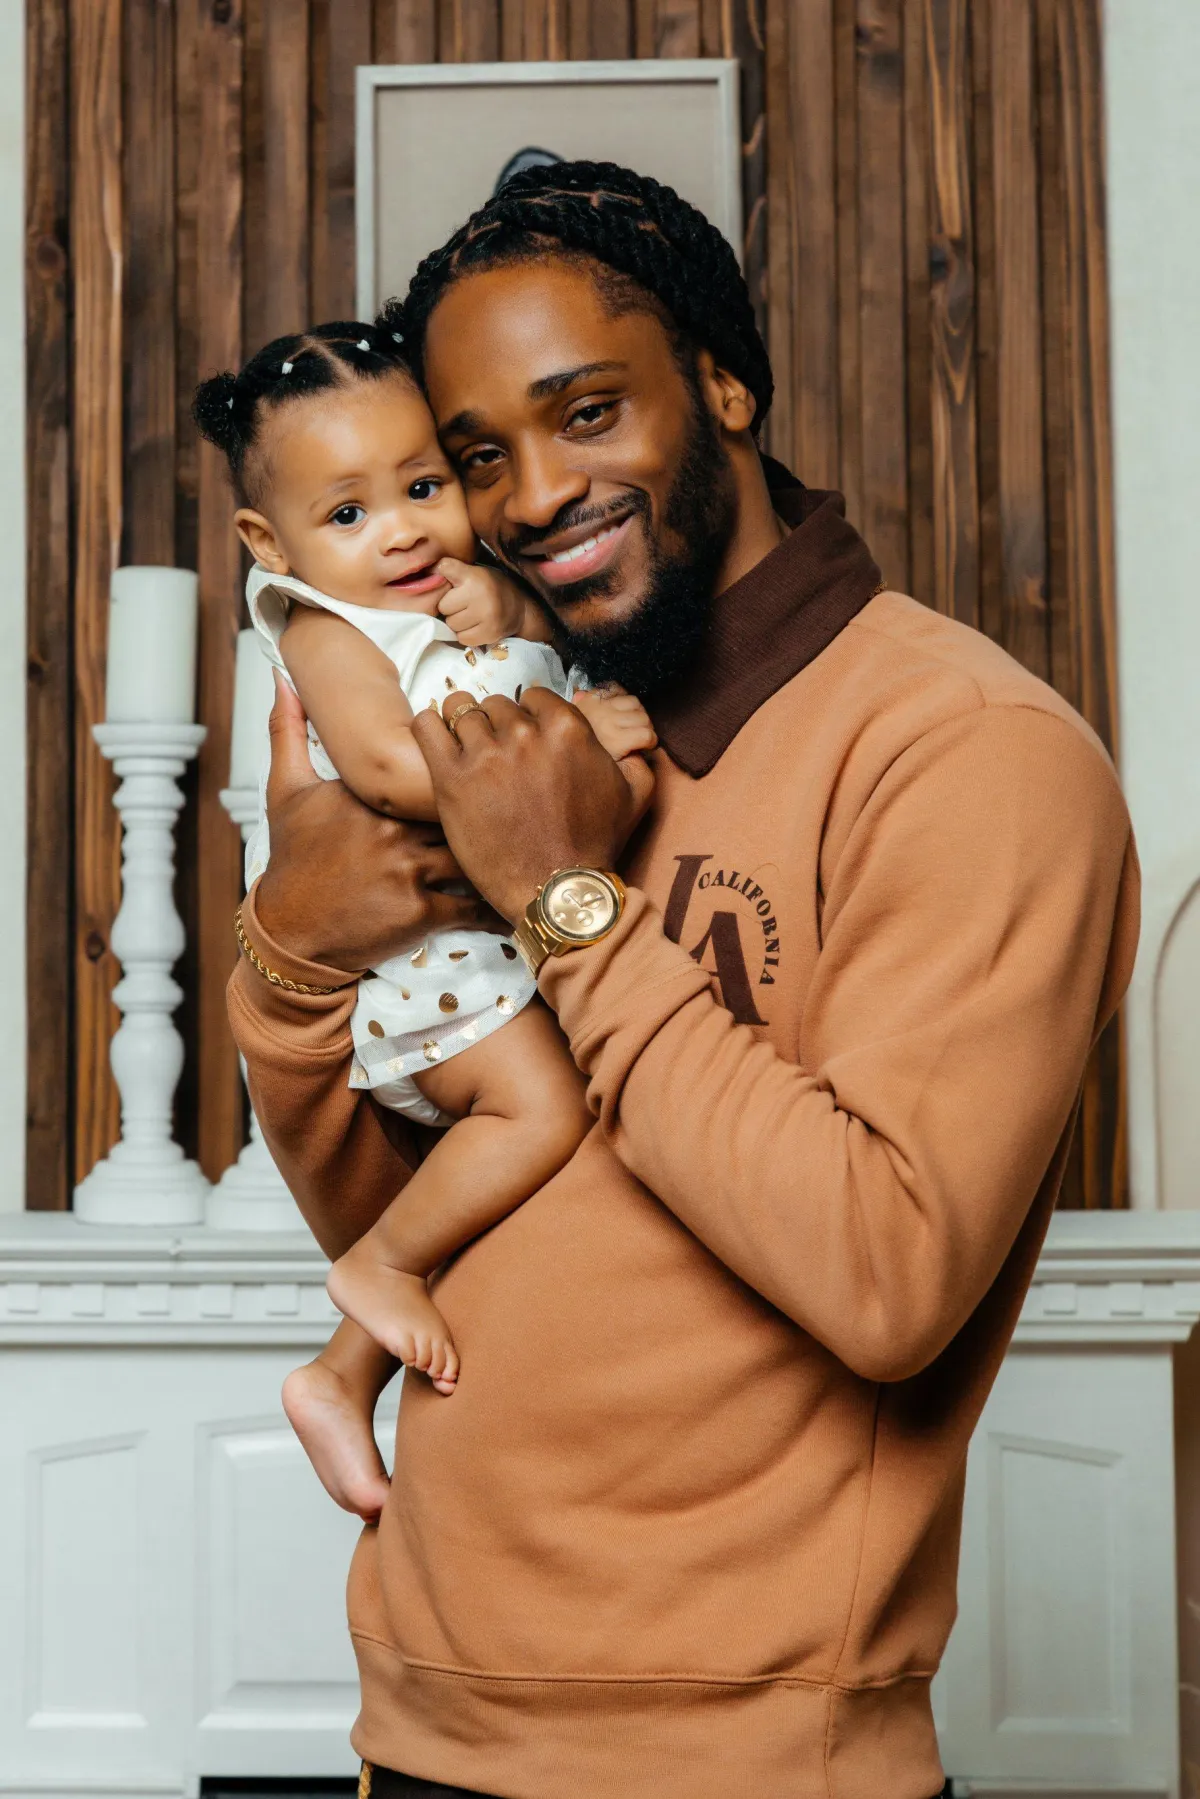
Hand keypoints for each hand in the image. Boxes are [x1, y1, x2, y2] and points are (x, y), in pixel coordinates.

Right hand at [255, 674, 494, 970]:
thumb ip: (288, 730)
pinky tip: (513, 897)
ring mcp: (409, 871)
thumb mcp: (285, 792)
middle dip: (494, 810)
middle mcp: (393, 828)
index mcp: (371, 796)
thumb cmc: (292, 862)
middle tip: (523, 811)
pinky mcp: (420, 913)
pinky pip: (473, 906)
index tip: (489, 773)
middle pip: (463, 809)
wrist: (290, 932)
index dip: (467, 774)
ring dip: (501, 853)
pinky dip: (496, 905)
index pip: (434, 772)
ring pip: (475, 851)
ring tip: (526, 850)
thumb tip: (281, 676)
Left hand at [411, 687, 650, 923]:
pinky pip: (426, 727)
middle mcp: (524, 733)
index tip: (525, 738)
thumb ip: (636, 761)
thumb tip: (636, 745)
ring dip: (464, 727)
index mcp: (566, 729)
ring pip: (462, 712)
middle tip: (497, 754)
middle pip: (497, 705)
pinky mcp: (451, 778)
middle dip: (497, 724)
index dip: (529, 716)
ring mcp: (485, 754)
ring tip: (467, 751)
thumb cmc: (594, 847)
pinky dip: (429, 727)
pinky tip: (437, 740)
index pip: (534, 696)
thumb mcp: (633, 798)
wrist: (556, 891)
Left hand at [436, 558, 524, 646]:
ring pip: (452, 624)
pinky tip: (475, 626)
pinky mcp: (489, 633)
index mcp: (474, 576)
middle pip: (443, 606)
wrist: (519, 608)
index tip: (448, 579)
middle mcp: (480, 594)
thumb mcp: (474, 572)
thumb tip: (424, 573)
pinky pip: (463, 638)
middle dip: (450, 606)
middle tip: (463, 603)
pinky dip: (466, 634)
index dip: (441, 574)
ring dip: (457, 622)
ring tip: (470, 615)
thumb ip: (450, 570)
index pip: (443, 568)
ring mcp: (486, 615)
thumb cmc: (490, 588)